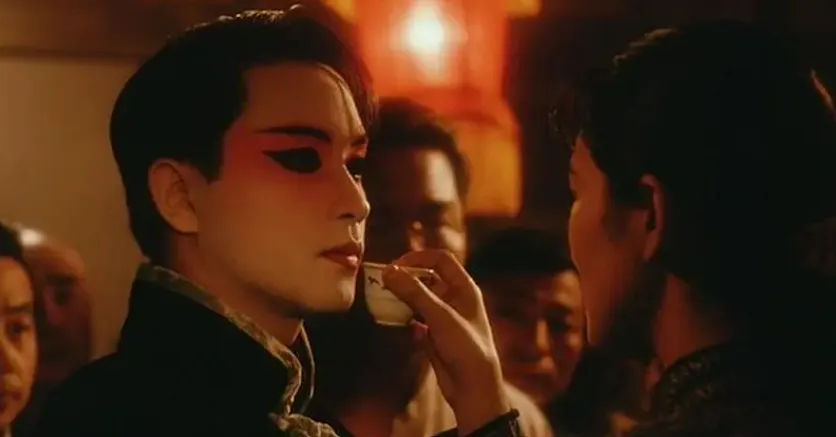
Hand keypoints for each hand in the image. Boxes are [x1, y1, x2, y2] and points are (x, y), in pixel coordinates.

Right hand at [382, 250, 509, 434]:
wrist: (474, 388)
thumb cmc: (465, 347)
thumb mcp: (440, 315)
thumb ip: (414, 292)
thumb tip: (389, 271)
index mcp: (464, 288)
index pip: (440, 259)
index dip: (418, 258)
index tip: (395, 266)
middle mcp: (455, 299)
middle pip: (426, 278)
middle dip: (405, 279)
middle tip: (383, 284)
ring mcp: (445, 318)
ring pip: (419, 300)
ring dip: (402, 299)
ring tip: (385, 302)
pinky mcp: (435, 336)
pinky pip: (416, 320)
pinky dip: (406, 319)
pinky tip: (401, 326)